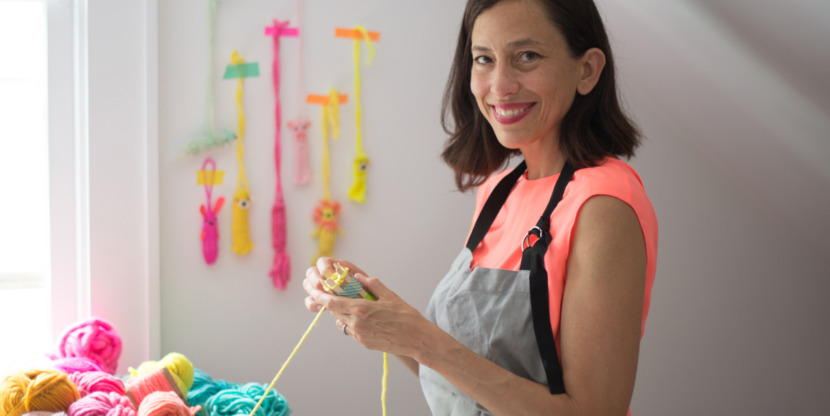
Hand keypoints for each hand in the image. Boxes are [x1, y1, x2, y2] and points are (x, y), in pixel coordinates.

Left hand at [303, 257, 433, 357]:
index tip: (312, 290)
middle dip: (328, 303)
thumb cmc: (406, 317)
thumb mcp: (390, 296)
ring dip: (342, 313)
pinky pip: (352, 330)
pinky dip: (353, 322)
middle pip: (334, 312)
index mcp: (361, 309)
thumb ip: (372, 284)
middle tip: (325, 293)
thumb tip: (359, 276)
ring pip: (342, 322)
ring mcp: (360, 335)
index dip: (320, 296)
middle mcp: (357, 324)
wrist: (417, 340)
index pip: (332, 303)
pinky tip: (364, 318)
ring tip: (351, 305)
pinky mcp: (364, 343)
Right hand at [303, 257, 367, 311]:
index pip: (323, 262)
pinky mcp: (322, 300)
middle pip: (311, 272)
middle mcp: (327, 275)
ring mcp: (323, 288)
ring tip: (321, 299)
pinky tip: (320, 307)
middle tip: (322, 288)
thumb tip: (357, 277)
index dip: (324, 268)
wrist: (372, 306)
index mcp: (338, 266)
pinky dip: (313, 304)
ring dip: (312, 292)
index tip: (330, 276)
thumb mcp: (370, 284)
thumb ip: (365, 279)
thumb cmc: (372, 293)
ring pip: (308, 286)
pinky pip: (311, 300)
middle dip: (315, 280)